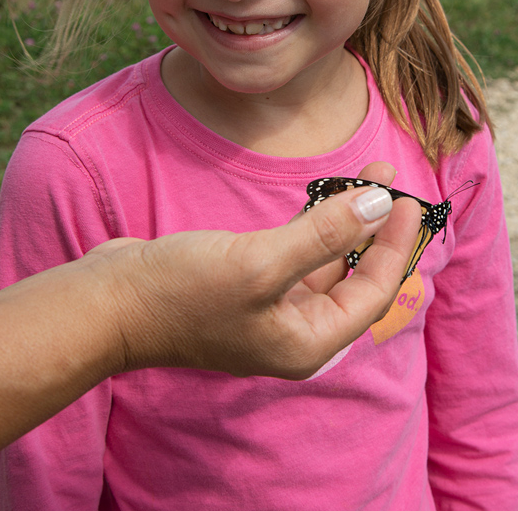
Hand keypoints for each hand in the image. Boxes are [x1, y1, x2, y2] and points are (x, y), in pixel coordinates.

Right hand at [0, 173, 419, 453]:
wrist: (110, 302)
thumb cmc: (182, 292)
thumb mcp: (262, 262)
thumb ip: (325, 235)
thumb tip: (382, 204)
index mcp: (307, 341)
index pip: (373, 291)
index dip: (396, 244)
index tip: (408, 198)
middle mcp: (295, 330)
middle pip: (354, 275)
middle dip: (375, 227)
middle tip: (390, 177)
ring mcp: (270, 308)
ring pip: (325, 260)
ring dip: (345, 220)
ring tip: (366, 177)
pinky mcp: (247, 285)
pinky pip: (296, 253)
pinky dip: (313, 226)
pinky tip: (323, 201)